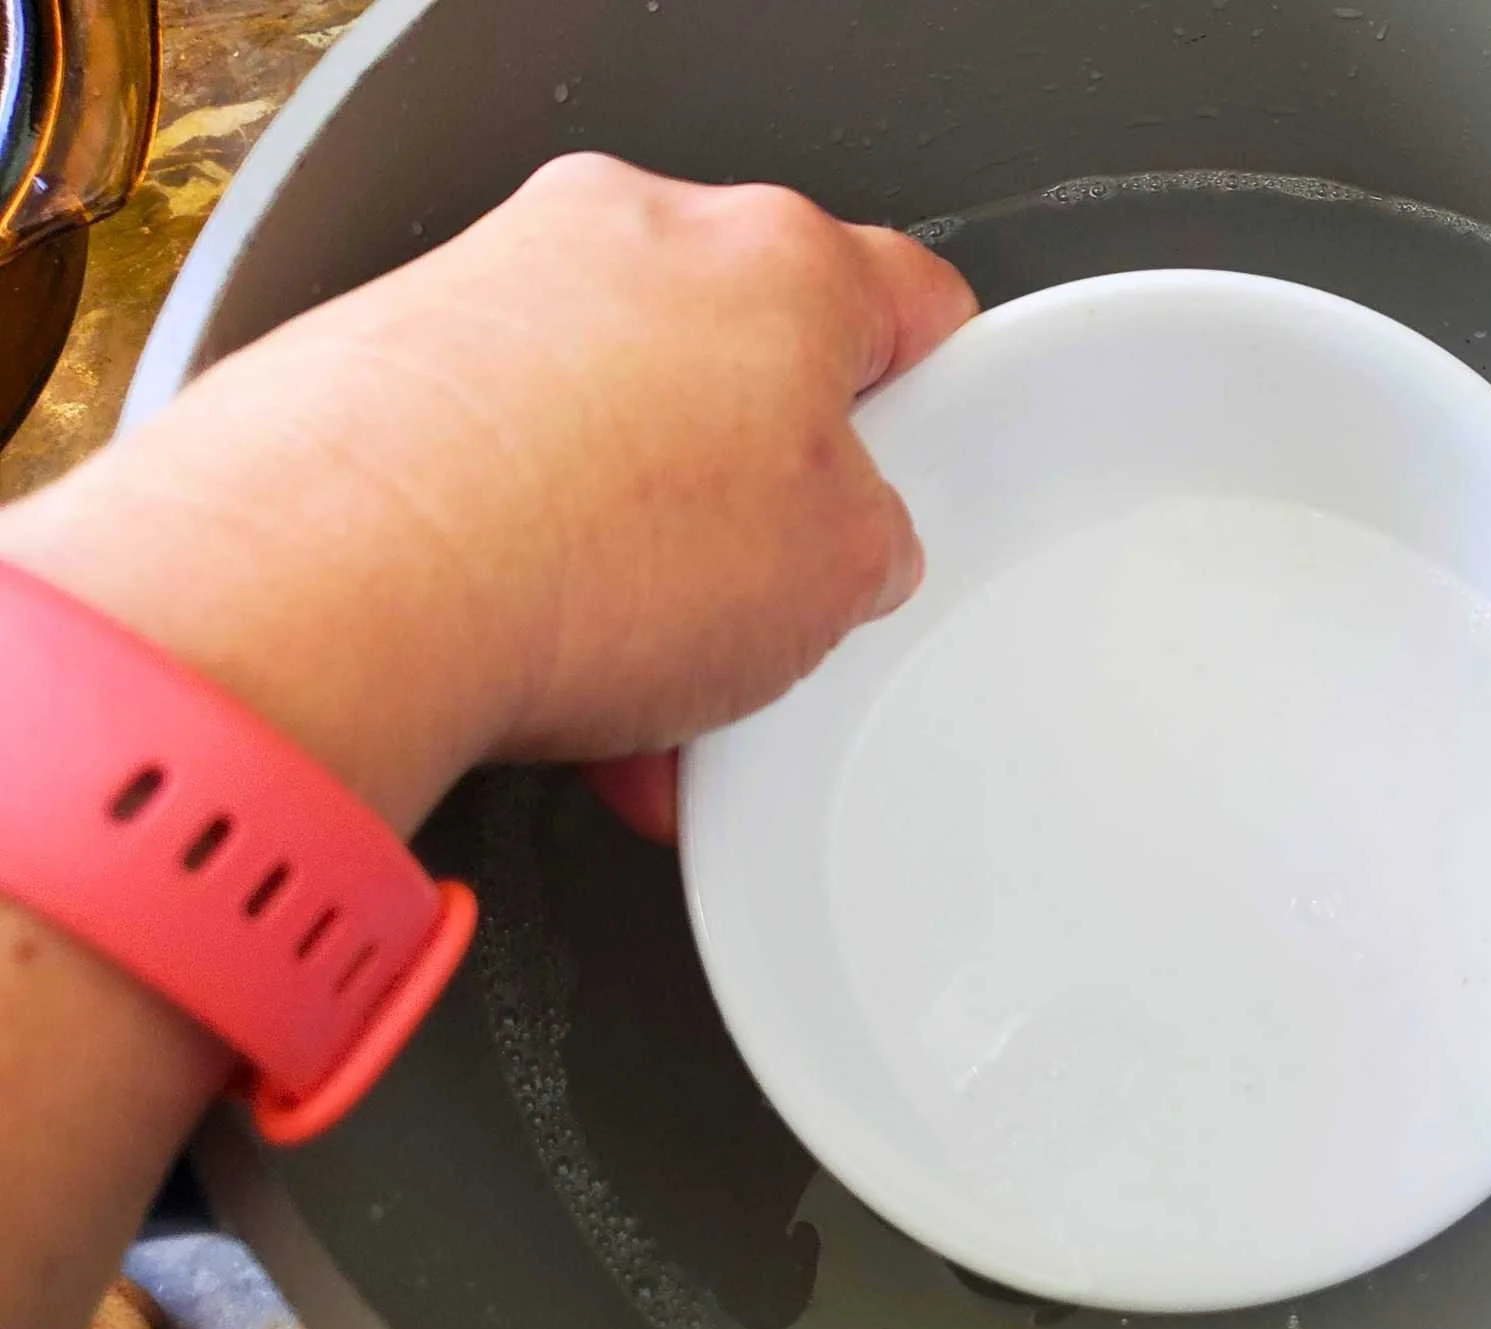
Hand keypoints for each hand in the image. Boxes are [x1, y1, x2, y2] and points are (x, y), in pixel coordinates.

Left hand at [2, 152, 977, 835]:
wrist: (330, 583)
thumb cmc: (578, 552)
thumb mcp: (839, 583)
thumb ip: (868, 544)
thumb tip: (842, 550)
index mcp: (781, 259)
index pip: (908, 304)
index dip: (932, 401)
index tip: (915, 466)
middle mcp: (630, 238)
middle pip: (742, 384)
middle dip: (753, 518)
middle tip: (759, 620)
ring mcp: (493, 287)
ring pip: (613, 442)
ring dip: (637, 571)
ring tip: (634, 701)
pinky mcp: (376, 360)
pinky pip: (499, 469)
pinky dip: (524, 567)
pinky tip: (533, 682)